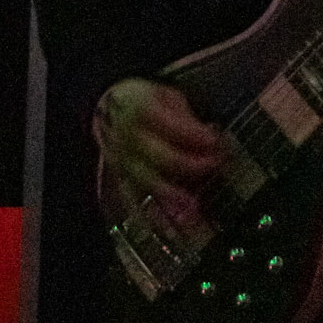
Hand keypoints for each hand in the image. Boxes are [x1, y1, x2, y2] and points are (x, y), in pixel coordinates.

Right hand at [93, 77, 224, 229]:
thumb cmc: (144, 101)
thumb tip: (211, 139)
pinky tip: (169, 225)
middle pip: (159, 155)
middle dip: (191, 163)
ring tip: (193, 210)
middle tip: (216, 165)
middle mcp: (126, 135)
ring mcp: (120, 158)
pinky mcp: (119, 176)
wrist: (104, 108)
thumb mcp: (166, 96)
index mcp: (139, 109)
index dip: (197, 135)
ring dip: (171, 195)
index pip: (171, 125)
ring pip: (145, 180)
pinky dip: (150, 212)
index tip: (219, 141)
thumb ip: (186, 118)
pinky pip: (134, 196)